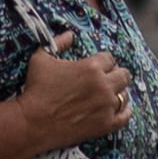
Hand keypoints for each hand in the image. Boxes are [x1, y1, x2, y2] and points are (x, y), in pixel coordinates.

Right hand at [11, 47, 131, 158]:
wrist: (32, 122)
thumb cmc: (36, 89)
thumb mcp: (41, 59)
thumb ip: (57, 43)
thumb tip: (69, 34)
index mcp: (91, 67)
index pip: (109, 59)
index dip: (103, 62)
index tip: (97, 67)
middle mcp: (103, 85)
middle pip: (123, 75)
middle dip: (115, 75)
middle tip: (107, 79)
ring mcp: (106, 106)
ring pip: (125, 95)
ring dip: (118, 93)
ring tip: (110, 94)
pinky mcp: (106, 124)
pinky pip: (125, 116)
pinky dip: (124, 111)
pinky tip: (120, 109)